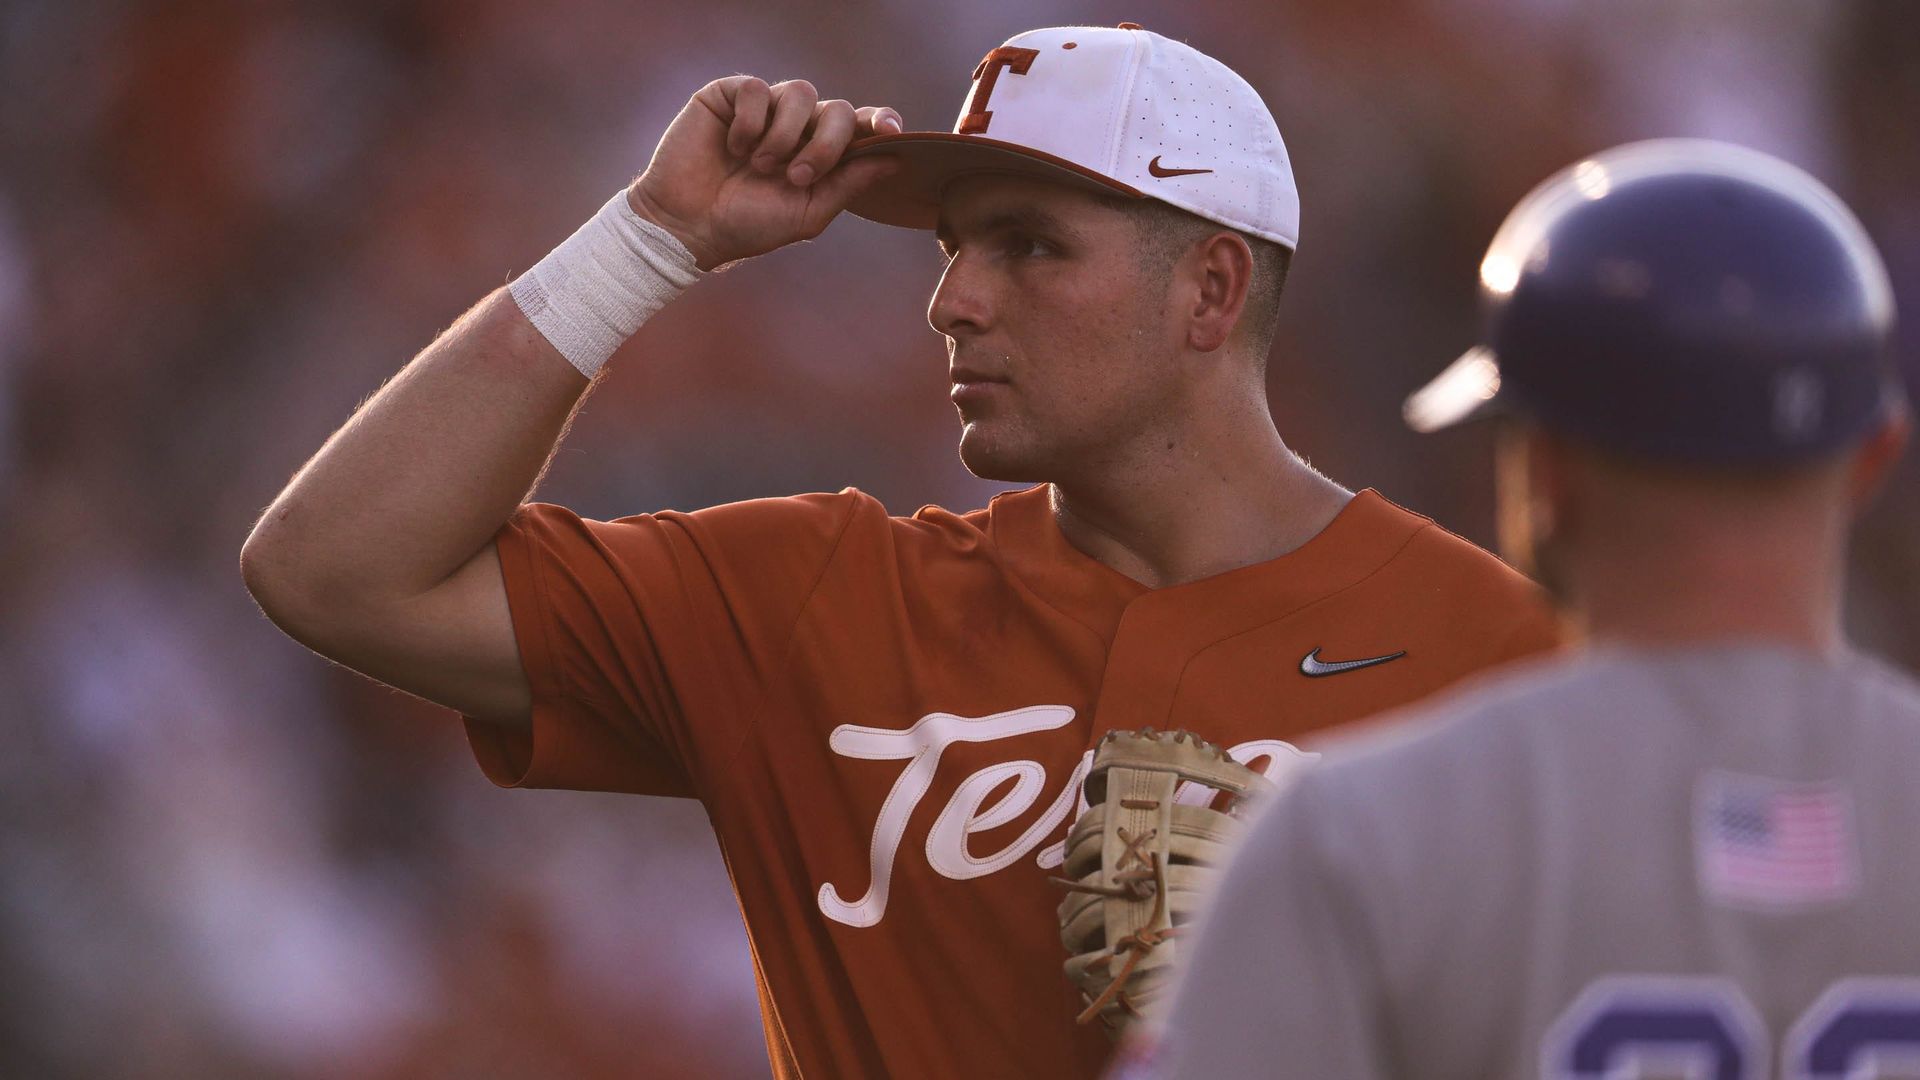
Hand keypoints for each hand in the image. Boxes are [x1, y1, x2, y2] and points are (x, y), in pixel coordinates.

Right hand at [628, 76, 902, 269]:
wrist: (688, 226)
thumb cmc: (746, 225)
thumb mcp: (807, 212)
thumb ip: (849, 184)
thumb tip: (895, 157)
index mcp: (820, 153)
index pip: (860, 125)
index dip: (880, 121)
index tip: (890, 132)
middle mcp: (797, 126)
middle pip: (837, 108)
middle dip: (826, 143)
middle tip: (799, 176)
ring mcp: (764, 108)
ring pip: (800, 92)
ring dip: (785, 135)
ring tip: (761, 166)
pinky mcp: (730, 95)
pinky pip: (757, 89)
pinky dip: (751, 123)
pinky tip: (734, 147)